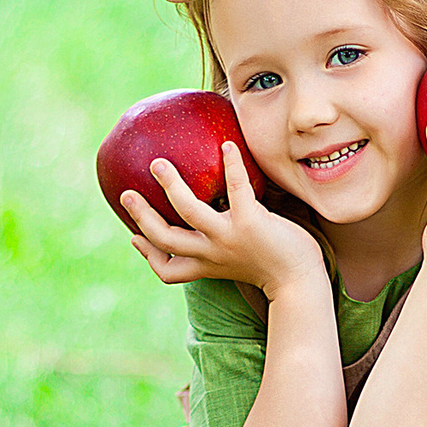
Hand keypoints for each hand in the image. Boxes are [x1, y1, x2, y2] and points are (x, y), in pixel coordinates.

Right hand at [123, 143, 326, 299]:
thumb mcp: (241, 261)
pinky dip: (231, 165)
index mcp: (208, 266)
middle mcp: (212, 253)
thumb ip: (225, 247)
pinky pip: (236, 188)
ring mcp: (229, 238)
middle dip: (142, 217)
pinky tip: (227, 146)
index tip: (135, 237)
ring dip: (171, 187)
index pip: (168, 270)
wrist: (301, 280)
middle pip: (166, 239)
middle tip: (126, 194)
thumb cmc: (275, 266)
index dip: (147, 255)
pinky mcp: (251, 222)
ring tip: (159, 164)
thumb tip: (218, 218)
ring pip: (188, 212)